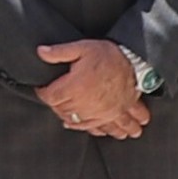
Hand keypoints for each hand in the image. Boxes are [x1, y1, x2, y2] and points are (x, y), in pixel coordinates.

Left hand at [33, 38, 148, 138]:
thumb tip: (41, 52)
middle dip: (56, 106)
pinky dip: (96, 130)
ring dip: (73, 121)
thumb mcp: (82, 48)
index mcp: (75, 87)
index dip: (43, 92)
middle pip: (62, 111)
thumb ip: (59, 52)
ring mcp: (101, 112)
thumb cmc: (108, 55)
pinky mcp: (113, 115)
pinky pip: (102, 128)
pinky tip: (96, 130)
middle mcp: (86, 104)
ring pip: (80, 123)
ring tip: (71, 119)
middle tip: (55, 100)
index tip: (42, 89)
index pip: (50, 97)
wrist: (136, 62)